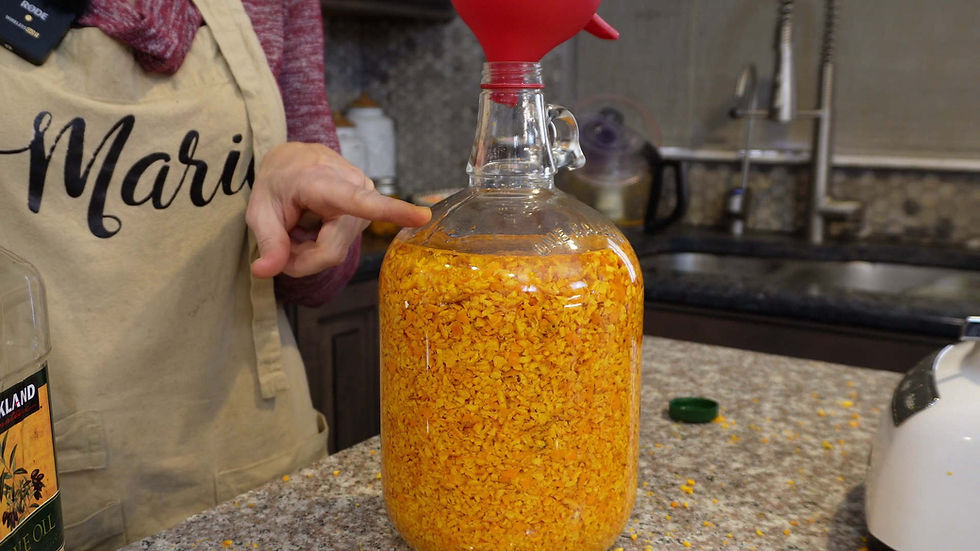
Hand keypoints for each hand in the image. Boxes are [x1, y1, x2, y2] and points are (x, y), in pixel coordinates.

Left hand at [246, 142, 430, 277]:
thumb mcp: (259, 209)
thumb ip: (267, 241)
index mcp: (325, 180)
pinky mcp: (368, 214)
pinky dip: (319, 246)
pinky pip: (340, 246)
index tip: (423, 216)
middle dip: (300, 257)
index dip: (391, 211)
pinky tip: (312, 228)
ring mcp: (365, 201)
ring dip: (309, 250)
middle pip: (330, 250)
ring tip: (298, 227)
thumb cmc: (278, 182)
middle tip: (281, 240)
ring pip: (334, 252)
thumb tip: (264, 272)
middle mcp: (355, 188)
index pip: (359, 201)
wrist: (294, 161)